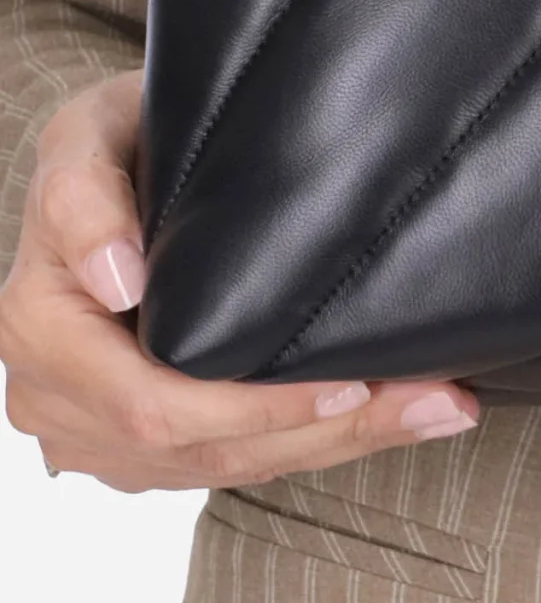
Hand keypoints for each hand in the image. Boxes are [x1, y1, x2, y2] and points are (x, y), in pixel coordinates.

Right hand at [0, 72, 478, 489]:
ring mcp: (95, 433)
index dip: (256, 409)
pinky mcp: (138, 446)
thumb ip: (84, 198)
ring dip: (339, 444)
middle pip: (203, 450)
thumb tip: (118, 277)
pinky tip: (391, 416)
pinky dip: (313, 443)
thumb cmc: (108, 140)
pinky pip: (229, 463)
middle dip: (328, 432)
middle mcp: (55, 397)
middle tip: (432, 399)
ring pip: (225, 469)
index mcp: (39, 328)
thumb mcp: (88, 133)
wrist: (106, 170)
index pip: (155, 402)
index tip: (349, 385)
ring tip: (438, 408)